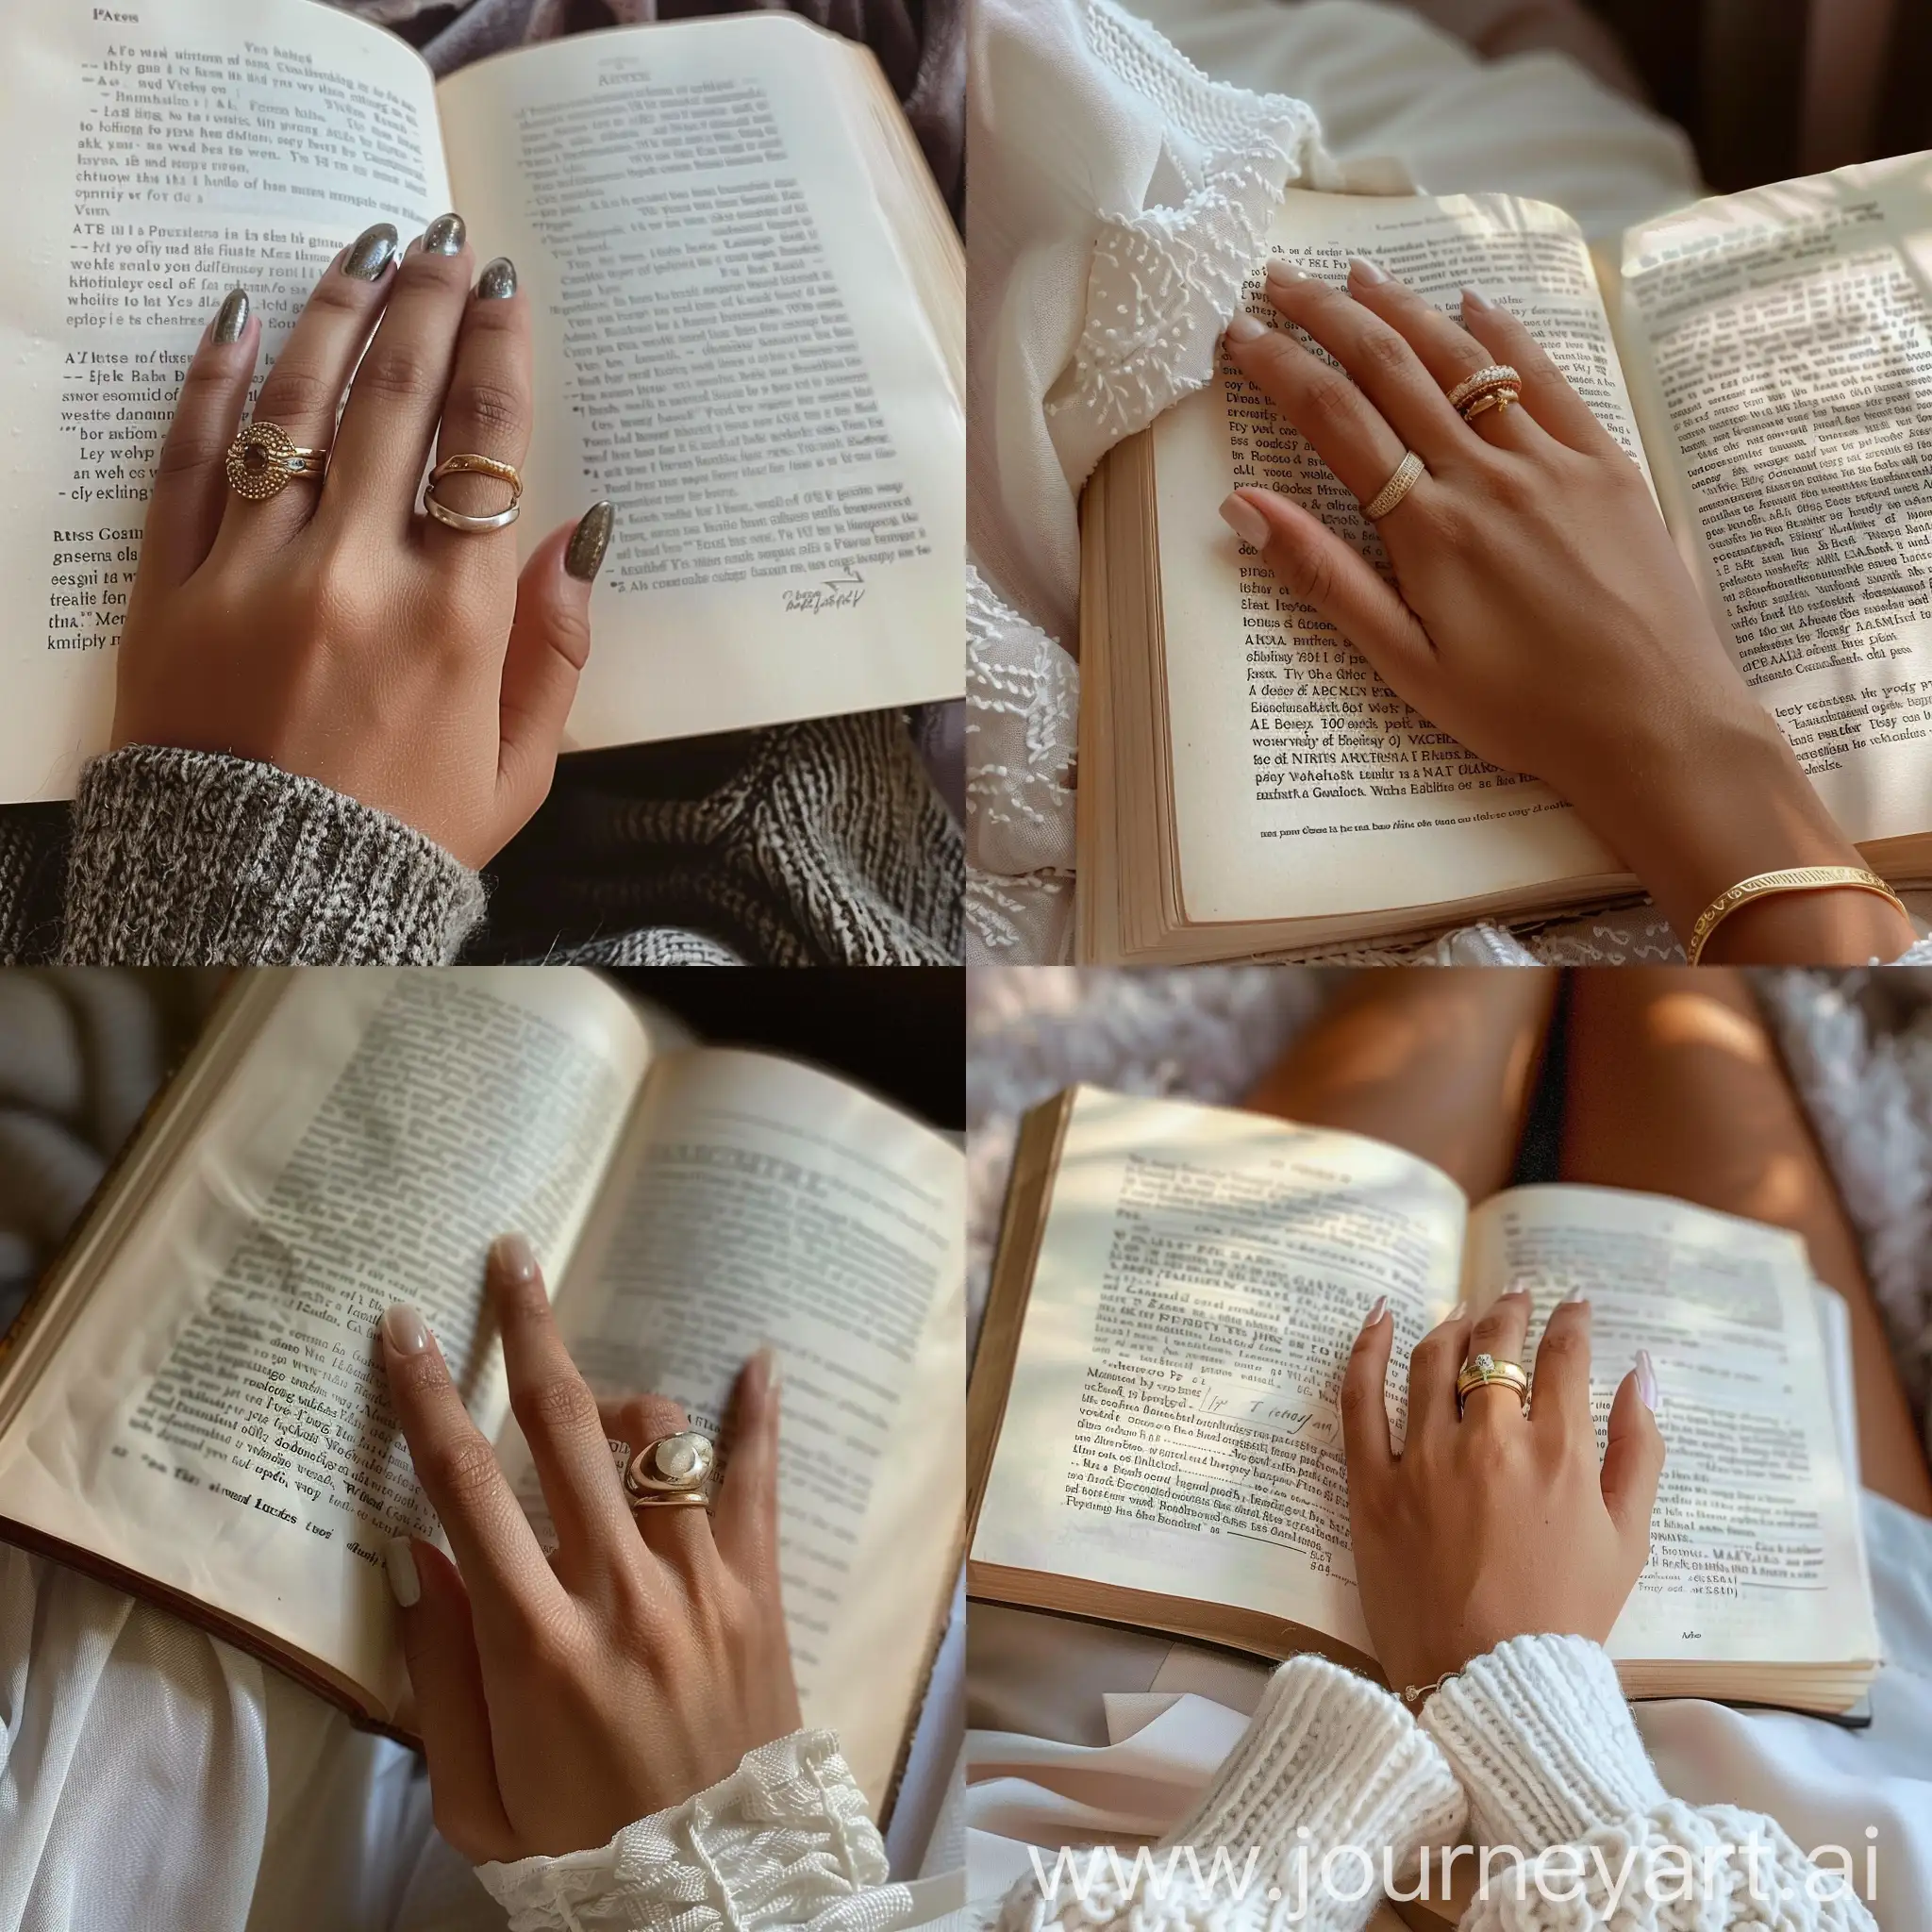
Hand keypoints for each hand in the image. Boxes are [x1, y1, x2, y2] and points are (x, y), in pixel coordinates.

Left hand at [115, 220, 613, 869]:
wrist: (262, 904)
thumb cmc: (405, 842)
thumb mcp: (518, 770)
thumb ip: (555, 652)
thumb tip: (583, 538)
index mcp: (453, 622)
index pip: (484, 450)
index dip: (502, 356)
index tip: (509, 296)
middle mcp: (354, 575)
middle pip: (395, 401)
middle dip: (429, 305)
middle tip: (447, 242)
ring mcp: (253, 573)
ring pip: (294, 409)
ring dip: (334, 314)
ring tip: (364, 247)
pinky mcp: (172, 588)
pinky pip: (190, 461)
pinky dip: (215, 383)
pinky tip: (241, 320)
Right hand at [378, 1233, 800, 1861]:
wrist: (709, 1897)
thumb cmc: (576, 1848)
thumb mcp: (472, 1792)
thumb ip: (439, 1671)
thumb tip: (418, 1550)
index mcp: (535, 1643)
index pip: (466, 1489)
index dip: (429, 1400)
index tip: (406, 1331)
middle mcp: (619, 1595)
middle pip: (561, 1430)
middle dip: (528, 1333)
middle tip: (510, 1257)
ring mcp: (698, 1587)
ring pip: (653, 1442)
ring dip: (614, 1385)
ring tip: (584, 1382)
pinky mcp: (758, 1593)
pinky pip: (757, 1485)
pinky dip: (757, 1417)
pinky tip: (756, 1359)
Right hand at [1220, 263, 1914, 963]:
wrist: (1659, 725)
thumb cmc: (1525, 714)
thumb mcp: (1407, 665)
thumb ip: (1325, 579)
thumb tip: (1242, 508)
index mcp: (1429, 529)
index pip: (1335, 420)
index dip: (1280, 366)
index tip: (1240, 332)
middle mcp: (1487, 475)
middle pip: (1392, 368)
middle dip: (1327, 315)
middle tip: (1280, 277)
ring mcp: (1553, 461)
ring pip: (1465, 357)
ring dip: (1404, 308)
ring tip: (1356, 275)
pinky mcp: (1606, 465)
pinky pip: (1548, 377)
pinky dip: (1504, 332)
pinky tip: (1473, 303)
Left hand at [1339, 1290, 1662, 1696]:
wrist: (1486, 1683)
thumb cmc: (1565, 1617)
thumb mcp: (1628, 1540)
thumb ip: (1639, 1451)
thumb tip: (1643, 1375)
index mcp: (1558, 1454)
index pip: (1564, 1358)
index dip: (1571, 1322)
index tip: (1574, 1306)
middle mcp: (1490, 1441)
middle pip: (1495, 1346)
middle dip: (1510, 1311)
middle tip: (1517, 1296)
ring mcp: (1424, 1458)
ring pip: (1431, 1359)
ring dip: (1452, 1325)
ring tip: (1462, 1312)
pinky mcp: (1371, 1482)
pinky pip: (1359, 1397)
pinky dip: (1366, 1348)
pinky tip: (1378, 1316)